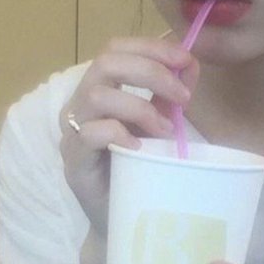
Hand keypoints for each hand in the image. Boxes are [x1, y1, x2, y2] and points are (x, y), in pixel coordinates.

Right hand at [59, 36, 198, 234]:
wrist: (119, 217)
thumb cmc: (136, 167)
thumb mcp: (156, 123)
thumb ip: (167, 95)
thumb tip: (190, 65)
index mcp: (100, 88)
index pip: (116, 47)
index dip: (150, 46)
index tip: (185, 59)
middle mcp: (81, 103)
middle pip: (105, 62)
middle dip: (150, 71)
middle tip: (183, 96)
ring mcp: (73, 131)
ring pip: (97, 96)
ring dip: (139, 107)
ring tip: (164, 130)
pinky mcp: (73, 160)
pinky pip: (89, 134)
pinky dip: (119, 134)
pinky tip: (139, 149)